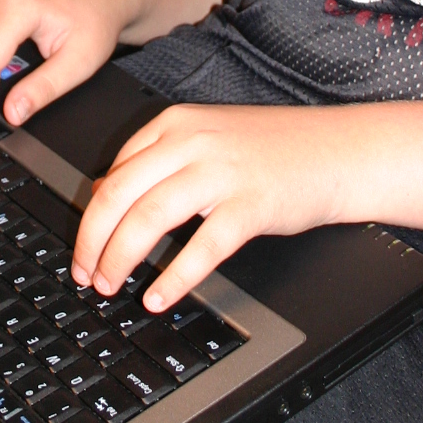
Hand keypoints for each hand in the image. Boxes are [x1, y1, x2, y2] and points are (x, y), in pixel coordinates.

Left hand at [73, 104, 334, 311]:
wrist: (339, 150)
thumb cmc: (275, 150)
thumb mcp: (207, 139)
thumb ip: (159, 161)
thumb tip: (108, 196)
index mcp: (174, 125)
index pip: (113, 173)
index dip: (90, 218)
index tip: (84, 248)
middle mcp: (191, 143)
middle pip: (119, 195)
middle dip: (93, 242)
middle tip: (86, 275)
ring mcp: (221, 172)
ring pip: (148, 217)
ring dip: (121, 258)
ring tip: (111, 286)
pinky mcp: (250, 205)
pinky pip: (201, 246)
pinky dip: (174, 276)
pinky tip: (159, 296)